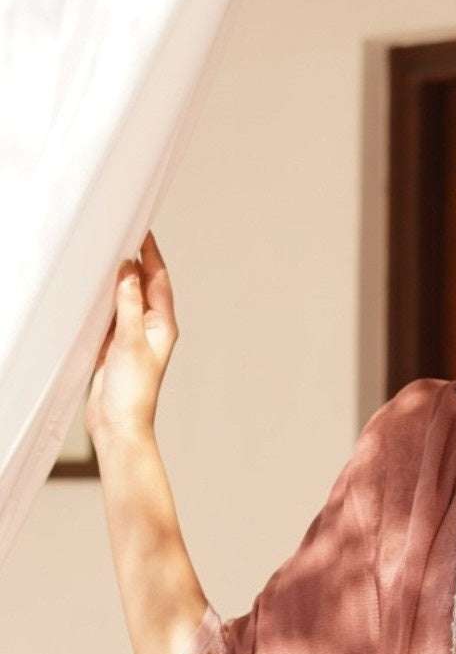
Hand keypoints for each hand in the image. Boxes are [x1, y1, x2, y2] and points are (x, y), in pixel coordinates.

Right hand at [86, 230, 178, 443]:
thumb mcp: (130, 341)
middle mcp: (150, 328)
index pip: (159, 279)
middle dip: (133, 260)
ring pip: (125, 298)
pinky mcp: (113, 345)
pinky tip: (93, 287)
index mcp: (163, 325)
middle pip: (142, 285)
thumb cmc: (134, 391)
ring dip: (117, 278)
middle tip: (121, 232)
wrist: (119, 424)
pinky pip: (110, 313)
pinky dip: (103, 298)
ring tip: (106, 252)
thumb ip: (129, 304)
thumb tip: (128, 270)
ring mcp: (131, 336)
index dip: (151, 253)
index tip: (142, 229)